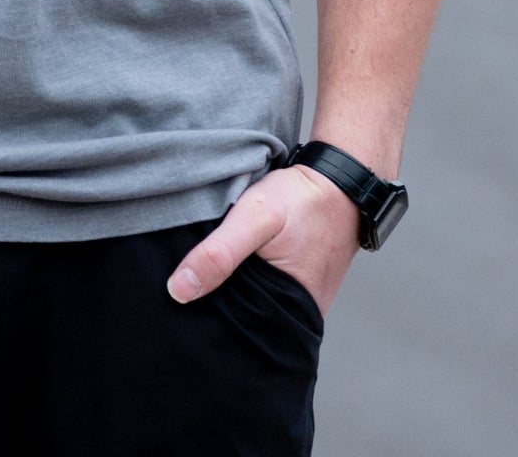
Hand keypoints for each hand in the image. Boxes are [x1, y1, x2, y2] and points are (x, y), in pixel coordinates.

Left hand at [166, 164, 359, 314]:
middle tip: (180, 294)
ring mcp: (297, 302)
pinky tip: (226, 266)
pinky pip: (263, 289)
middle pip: (243, 322)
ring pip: (252, 305)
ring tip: (199, 281)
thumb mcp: (256, 218)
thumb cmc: (302, 201)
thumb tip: (178, 291)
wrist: (341, 182)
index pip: (236, 335)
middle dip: (215, 311)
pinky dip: (245, 279)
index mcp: (289, 317)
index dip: (206, 324)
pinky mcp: (295, 284)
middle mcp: (296, 317)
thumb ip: (220, 253)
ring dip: (229, 293)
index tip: (176, 312)